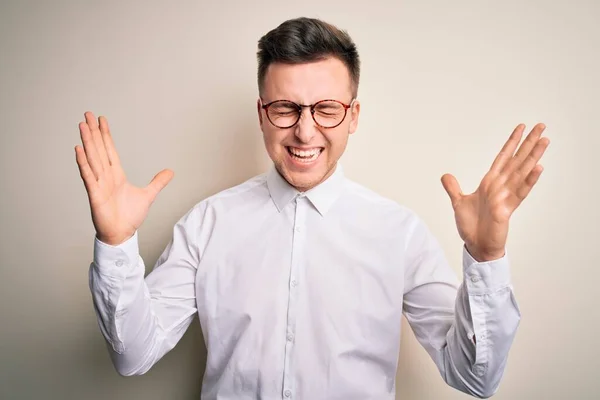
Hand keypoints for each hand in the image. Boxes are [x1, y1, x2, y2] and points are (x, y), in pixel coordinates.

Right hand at [75, 111, 173, 244]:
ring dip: (87, 142)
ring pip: (92, 158)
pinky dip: (83, 163)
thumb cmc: (130, 217)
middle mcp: (106, 177)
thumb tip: (170, 171)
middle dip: (94, 132)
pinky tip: (79, 149)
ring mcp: (99, 184)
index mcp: (117, 175)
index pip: (110, 150)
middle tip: (88, 114)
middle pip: (99, 149)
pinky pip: (88, 175)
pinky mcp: (94, 194)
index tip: (101, 120)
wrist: (122, 234)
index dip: (106, 135)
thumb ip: (158, 182)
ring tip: (82, 125)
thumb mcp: (148, 195)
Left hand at [441, 123, 549, 260]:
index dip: (511, 142)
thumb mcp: (458, 203)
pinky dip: (529, 180)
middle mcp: (500, 186)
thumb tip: (445, 175)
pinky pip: (520, 192)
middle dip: (529, 143)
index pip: (503, 157)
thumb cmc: (471, 226)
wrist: (476, 245)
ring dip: (533, 156)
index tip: (522, 128)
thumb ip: (453, 188)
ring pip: (522, 172)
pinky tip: (538, 168)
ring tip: (545, 141)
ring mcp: (506, 196)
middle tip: (541, 125)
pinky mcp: (508, 209)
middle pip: (517, 160)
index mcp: (490, 182)